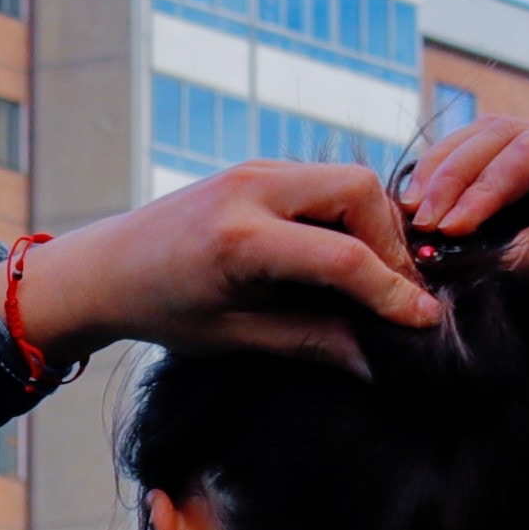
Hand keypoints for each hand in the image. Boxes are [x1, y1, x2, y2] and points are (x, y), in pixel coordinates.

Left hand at [13, 161, 437, 372]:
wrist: (105, 268)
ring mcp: (253, 169)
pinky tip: (347, 255)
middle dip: (392, 241)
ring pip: (347, 179)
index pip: (341, 256)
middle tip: (399, 293)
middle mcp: (249, 188)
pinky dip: (348, 214)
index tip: (424, 320)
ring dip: (374, 225)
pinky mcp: (256, 167)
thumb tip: (379, 362)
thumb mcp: (235, 337)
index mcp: (238, 238)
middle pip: (358, 190)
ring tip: (377, 278)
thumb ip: (310, 342)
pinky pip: (322, 181)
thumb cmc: (161, 310)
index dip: (391, 291)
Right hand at [400, 115, 528, 366]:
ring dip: (453, 165)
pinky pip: (511, 153)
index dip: (482, 184)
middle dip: (453, 171)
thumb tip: (503, 246)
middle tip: (414, 221)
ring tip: (415, 209)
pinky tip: (441, 203)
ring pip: (503, 134)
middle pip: (509, 133)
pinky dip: (468, 171)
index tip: (448, 228)